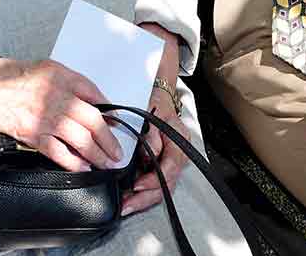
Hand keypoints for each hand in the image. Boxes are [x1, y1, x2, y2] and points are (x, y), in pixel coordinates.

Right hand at [0, 57, 123, 172]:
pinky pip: (58, 151)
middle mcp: (56, 94)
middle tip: (117, 151)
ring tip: (105, 163)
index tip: (116, 122)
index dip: (109, 110)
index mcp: (60, 74)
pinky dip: (73, 161)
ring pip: (80, 138)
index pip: (94, 93)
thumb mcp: (41, 69)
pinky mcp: (30, 133)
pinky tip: (82, 167)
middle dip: (109, 139)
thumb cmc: (5, 76)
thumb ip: (65, 82)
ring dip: (97, 154)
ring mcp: (44, 115)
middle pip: (93, 119)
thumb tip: (89, 102)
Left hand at [121, 83, 189, 215]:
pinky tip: (129, 197)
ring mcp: (172, 163)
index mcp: (180, 143)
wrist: (159, 99)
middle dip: (145, 198)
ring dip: (143, 198)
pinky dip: (143, 192)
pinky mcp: (163, 166)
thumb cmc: (156, 104)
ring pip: (161, 188)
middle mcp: (178, 156)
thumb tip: (148, 155)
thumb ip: (152, 135)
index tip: (136, 186)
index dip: (153, 180)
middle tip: (127, 206)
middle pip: (166, 185)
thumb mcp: (154, 114)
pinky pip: (155, 183)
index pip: (170, 168)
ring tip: (125, 205)